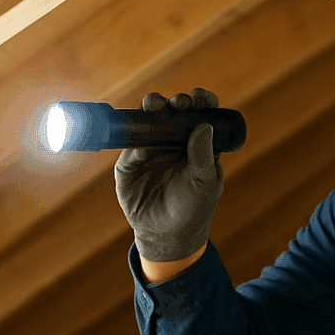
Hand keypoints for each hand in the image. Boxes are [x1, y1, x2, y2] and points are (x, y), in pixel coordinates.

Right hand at [114, 88, 223, 261]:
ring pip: (149, 119)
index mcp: (197, 143)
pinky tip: (143, 136)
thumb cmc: (193, 209)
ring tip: (156, 106)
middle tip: (180, 103)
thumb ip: (203, 155)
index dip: (201, 101)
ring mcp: (150, 149)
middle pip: (173, 110)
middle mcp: (173, 141)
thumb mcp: (204, 183)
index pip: (200, 114)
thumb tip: (204, 125)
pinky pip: (130, 143)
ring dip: (153, 107)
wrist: (167, 236)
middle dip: (177, 101)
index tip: (202, 98)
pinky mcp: (129, 162)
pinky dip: (135, 136)